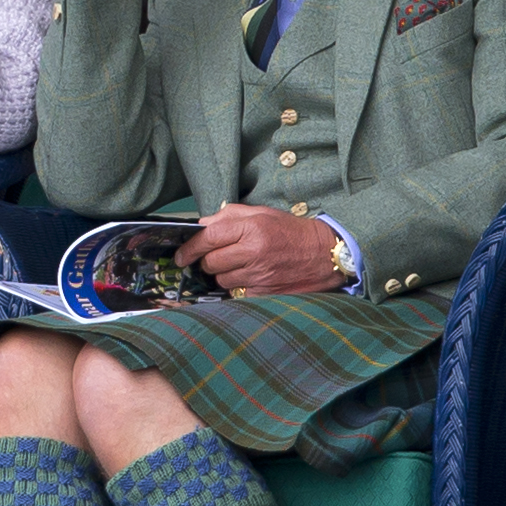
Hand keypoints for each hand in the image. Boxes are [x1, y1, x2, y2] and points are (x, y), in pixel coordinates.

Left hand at [173, 204, 344, 296]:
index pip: (208, 237)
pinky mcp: (266, 293)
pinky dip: (238, 286)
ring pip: (221, 280)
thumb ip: (229, 215)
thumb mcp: (261, 213)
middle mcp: (254, 252)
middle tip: (217, 257)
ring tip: (239, 265)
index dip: (190, 247)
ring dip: (223, 274)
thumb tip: (202, 224)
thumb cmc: (290, 231)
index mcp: (252, 228)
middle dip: (208, 261)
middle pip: (211, 262)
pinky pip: (237, 293)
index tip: (180, 255)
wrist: (324, 254)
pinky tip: (250, 277)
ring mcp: (260, 275)